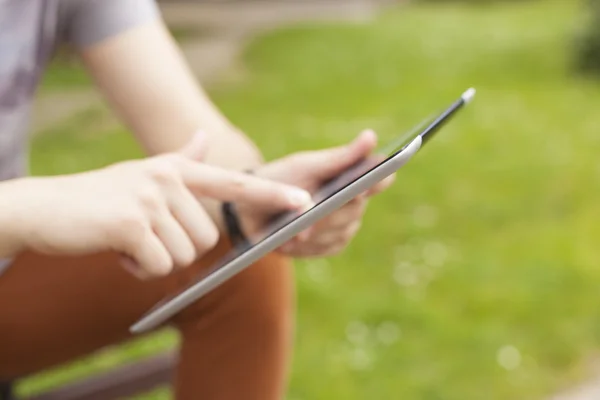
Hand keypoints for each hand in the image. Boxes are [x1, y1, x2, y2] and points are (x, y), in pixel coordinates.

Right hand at [2, 133, 311, 276]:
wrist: (47, 209)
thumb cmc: (101, 197)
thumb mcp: (144, 173)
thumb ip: (181, 160)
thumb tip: (204, 137)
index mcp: (179, 170)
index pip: (236, 184)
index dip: (272, 196)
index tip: (306, 203)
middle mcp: (169, 178)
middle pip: (206, 239)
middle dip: (175, 249)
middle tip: (144, 235)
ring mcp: (150, 198)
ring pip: (183, 256)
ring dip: (155, 260)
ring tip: (128, 239)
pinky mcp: (130, 222)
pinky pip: (158, 266)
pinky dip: (138, 269)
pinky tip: (117, 250)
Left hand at [247, 130, 394, 257]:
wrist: (257, 205)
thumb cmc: (286, 178)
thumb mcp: (308, 165)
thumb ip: (341, 156)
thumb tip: (371, 136)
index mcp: (354, 178)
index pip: (378, 180)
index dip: (375, 184)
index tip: (360, 187)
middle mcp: (355, 204)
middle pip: (353, 211)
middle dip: (331, 212)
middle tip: (312, 215)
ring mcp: (345, 226)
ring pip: (339, 232)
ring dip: (317, 231)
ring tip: (294, 231)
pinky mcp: (331, 245)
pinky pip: (325, 247)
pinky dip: (307, 246)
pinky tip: (288, 242)